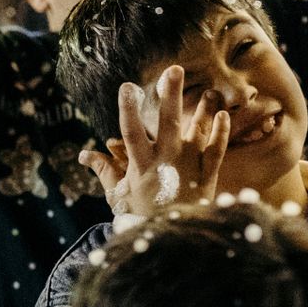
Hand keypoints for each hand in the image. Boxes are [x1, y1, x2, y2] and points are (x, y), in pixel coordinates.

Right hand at [78, 65, 228, 216]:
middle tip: (173, 70)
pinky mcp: (207, 173)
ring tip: (208, 89)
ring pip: (197, 130)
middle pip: (167, 122)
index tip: (127, 86)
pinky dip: (221, 132)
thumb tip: (84, 154)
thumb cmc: (141, 213)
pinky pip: (216, 149)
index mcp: (141, 164)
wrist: (172, 236)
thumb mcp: (118, 194)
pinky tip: (223, 114)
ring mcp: (189, 165)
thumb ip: (104, 170)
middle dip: (169, 95)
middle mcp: (166, 160)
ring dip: (202, 108)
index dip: (128, 109)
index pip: (131, 131)